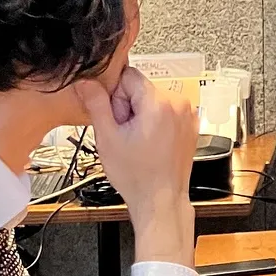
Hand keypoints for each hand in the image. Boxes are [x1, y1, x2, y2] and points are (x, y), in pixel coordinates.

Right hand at [75, 66, 197, 265]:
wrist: (161, 200)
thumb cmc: (137, 176)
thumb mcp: (107, 138)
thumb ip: (96, 104)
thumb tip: (86, 81)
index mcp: (160, 102)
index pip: (127, 76)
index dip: (115, 97)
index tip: (116, 119)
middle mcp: (179, 103)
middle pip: (140, 88)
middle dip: (127, 107)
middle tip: (126, 134)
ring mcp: (187, 114)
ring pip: (151, 99)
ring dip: (141, 115)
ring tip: (139, 141)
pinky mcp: (189, 123)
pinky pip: (164, 111)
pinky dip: (154, 121)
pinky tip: (150, 143)